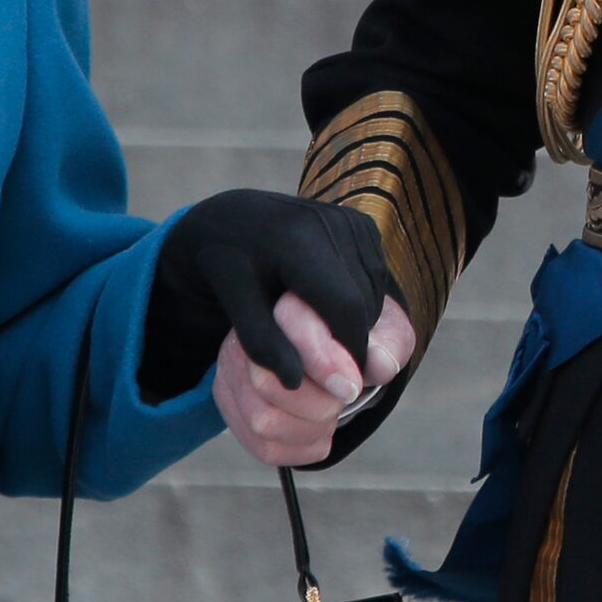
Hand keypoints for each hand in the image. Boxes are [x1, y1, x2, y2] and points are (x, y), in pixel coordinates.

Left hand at [152, 189, 401, 393]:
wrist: (232, 216)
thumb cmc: (225, 263)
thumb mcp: (232, 302)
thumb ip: (261, 341)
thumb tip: (294, 382)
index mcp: (295, 237)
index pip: (345, 306)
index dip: (348, 350)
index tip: (339, 385)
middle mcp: (331, 220)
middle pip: (365, 302)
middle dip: (354, 342)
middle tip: (334, 369)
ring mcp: (351, 219)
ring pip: (375, 292)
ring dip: (360, 325)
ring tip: (326, 337)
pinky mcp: (361, 223)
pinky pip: (375, 277)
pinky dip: (361, 303)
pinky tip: (328, 309)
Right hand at [216, 293, 416, 466]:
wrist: (336, 348)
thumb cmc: (360, 337)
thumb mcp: (385, 331)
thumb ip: (388, 343)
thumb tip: (379, 364)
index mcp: (290, 300)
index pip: (291, 326)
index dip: (324, 363)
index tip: (351, 387)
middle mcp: (251, 328)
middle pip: (268, 382)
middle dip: (318, 405)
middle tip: (341, 400)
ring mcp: (233, 366)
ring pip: (262, 420)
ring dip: (308, 430)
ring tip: (329, 417)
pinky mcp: (229, 398)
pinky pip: (260, 445)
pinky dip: (298, 450)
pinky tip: (317, 433)